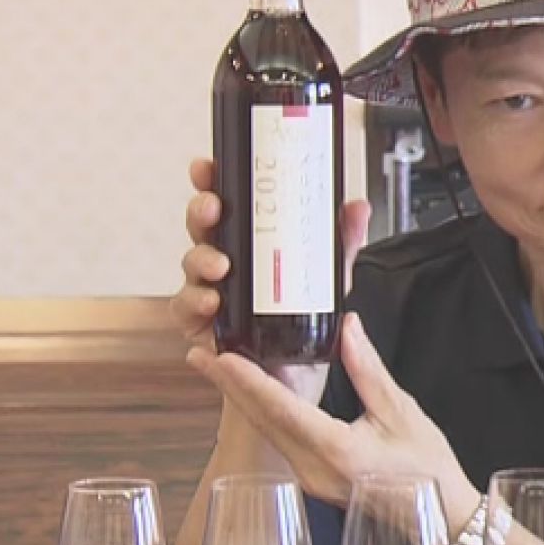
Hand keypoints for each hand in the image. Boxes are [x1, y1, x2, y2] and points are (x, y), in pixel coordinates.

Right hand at [172, 157, 370, 403]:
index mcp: (247, 244)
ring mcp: (211, 293)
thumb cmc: (304, 323)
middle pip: (202, 229)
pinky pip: (186, 311)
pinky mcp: (204, 327)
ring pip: (191, 267)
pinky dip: (194, 304)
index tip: (208, 167)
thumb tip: (357, 207)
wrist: (295, 378)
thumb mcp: (327, 279)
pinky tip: (210, 303)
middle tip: (213, 210)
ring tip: (220, 267)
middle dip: (201, 213)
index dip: (211, 182)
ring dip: (200, 261)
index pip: (226, 205)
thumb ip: (339, 244)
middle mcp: (224, 264)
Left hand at [186, 312, 478, 533]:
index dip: (248, 382)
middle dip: (230, 387)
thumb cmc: (428, 469)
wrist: (442, 519)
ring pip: (268, 434)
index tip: (219, 358)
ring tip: (219, 370)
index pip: (282, 410)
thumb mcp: (401, 412)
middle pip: (263, 423)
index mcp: (337, 451)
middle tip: (200, 355)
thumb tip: (347, 327)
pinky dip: (264, 416)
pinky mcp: (313, 481)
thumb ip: (367, 369)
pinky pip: (281, 444)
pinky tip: (254, 397)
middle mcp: (314, 469)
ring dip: (243, 401)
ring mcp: (310, 480)